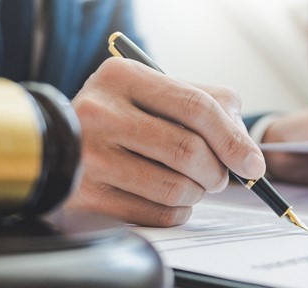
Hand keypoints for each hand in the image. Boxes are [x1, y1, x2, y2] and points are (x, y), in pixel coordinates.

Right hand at [62, 58, 265, 226]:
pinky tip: (170, 199)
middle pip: (187, 150)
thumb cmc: (118, 117)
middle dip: (217, 170)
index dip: (233, 138)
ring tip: (193, 184)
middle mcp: (100, 113)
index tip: (253, 163)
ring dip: (198, 192)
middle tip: (219, 176)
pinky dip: (177, 211)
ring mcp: (90, 156)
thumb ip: (205, 104)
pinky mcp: (87, 196)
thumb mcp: (152, 92)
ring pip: (175, 187)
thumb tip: (247, 151)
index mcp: (122, 77)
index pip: (195, 106)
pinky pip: (156, 213)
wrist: (53, 143)